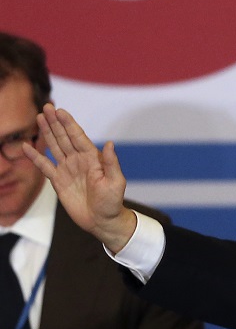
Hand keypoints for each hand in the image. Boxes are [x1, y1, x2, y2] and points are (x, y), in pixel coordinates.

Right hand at [24, 104, 136, 253]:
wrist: (102, 221)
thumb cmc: (112, 202)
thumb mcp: (115, 182)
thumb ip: (111, 163)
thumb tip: (109, 143)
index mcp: (92, 159)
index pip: (78, 137)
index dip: (69, 124)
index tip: (60, 111)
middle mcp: (79, 161)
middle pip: (64, 137)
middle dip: (56, 123)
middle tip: (47, 107)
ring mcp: (67, 170)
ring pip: (54, 147)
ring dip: (47, 133)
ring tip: (40, 117)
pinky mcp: (58, 181)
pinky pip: (44, 166)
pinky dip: (35, 157)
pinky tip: (26, 146)